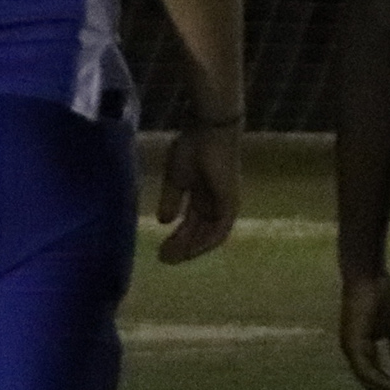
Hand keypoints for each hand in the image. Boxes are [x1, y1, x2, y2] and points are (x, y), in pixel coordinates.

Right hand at [154, 121, 240, 263]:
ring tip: (171, 258)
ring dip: (191, 249)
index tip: (159, 250)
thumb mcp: (175, 178)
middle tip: (162, 259)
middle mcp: (215, 204)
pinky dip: (204, 243)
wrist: (208, 130)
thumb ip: (171, 199)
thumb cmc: (192, 147)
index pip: (191, 225)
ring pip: (209, 236)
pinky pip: (219, 231)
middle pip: (199, 233)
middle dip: (181, 247)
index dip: (177, 238)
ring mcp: (224, 205)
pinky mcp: (230, 203)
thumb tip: (163, 221)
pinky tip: (189, 251)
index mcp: (203, 197)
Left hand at [337, 268, 389, 389]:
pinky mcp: (352, 343)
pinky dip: (381, 380)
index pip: (374, 376)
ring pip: (367, 379)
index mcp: (361, 349)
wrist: (369, 277)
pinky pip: (366, 369)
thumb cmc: (381, 298)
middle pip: (370, 382)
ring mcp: (350, 348)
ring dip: (387, 389)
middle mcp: (352, 352)